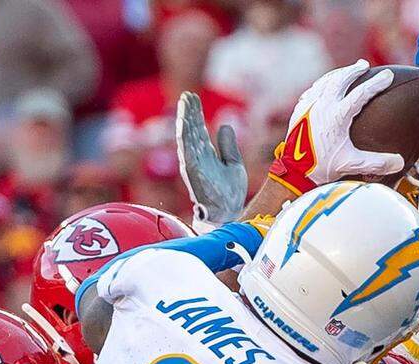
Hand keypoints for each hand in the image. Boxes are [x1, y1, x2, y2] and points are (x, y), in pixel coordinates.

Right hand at [176, 91, 247, 231]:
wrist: (228, 215)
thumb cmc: (230, 196)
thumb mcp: (234, 165)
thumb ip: (228, 147)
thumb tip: (225, 126)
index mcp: (206, 156)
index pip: (198, 131)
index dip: (195, 114)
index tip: (193, 97)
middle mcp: (196, 159)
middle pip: (191, 130)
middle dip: (188, 112)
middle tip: (186, 94)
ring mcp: (193, 164)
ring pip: (186, 137)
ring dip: (185, 119)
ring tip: (184, 101)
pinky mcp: (193, 171)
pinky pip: (186, 149)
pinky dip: (185, 134)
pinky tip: (184, 120)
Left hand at [269, 60, 404, 195]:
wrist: (294, 171)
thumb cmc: (321, 168)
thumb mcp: (351, 164)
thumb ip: (376, 163)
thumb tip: (399, 163)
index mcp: (337, 115)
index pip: (361, 93)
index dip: (376, 83)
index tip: (388, 75)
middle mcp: (323, 105)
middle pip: (342, 78)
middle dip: (355, 70)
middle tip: (364, 65)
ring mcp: (309, 105)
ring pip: (326, 81)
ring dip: (339, 74)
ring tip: (348, 71)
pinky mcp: (299, 110)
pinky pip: (313, 90)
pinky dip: (323, 84)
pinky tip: (326, 86)